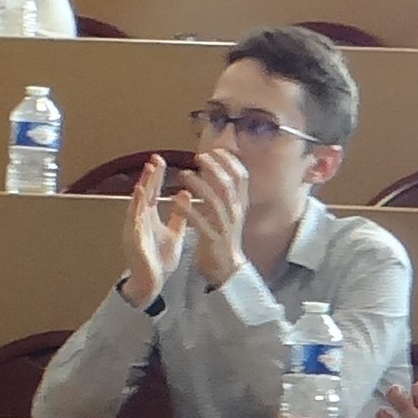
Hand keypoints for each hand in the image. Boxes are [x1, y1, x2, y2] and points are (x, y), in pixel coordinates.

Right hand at [120, 157, 181, 303]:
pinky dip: (137, 205)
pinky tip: (141, 193)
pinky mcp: (134, 239)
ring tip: (148, 170)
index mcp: (149, 218)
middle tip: (155, 157)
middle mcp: (140, 220)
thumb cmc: (160, 259)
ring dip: (143, 186)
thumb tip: (184, 194)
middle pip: (144, 193)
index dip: (156, 176)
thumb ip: (179, 215)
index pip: (152, 192)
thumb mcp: (174, 233)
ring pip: (137, 203)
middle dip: (149, 175)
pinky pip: (134, 220)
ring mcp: (135, 229)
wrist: (153, 283)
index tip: (160, 159)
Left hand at [176, 146, 254, 288]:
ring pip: (214, 199)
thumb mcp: (229, 213)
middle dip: (214, 167)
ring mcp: (224, 226)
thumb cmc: (223, 238)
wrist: (227, 268)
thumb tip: (216, 170)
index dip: (230, 161)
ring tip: (183, 175)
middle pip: (228, 184)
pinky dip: (187, 209)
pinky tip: (175, 200)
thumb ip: (224, 193)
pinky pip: (200, 221)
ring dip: (198, 184)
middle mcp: (234, 212)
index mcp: (239, 205)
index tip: (216, 149)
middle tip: (199, 157)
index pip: (241, 176)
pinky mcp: (212, 239)